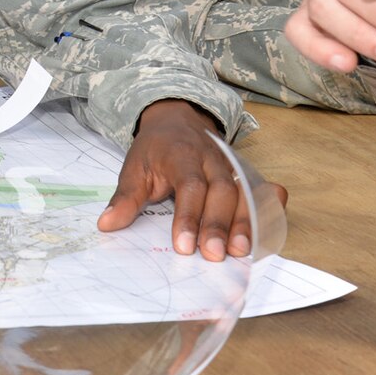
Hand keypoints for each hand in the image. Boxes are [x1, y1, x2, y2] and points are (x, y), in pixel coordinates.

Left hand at [97, 100, 283, 258]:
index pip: (190, 186)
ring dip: (244, 224)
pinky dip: (268, 208)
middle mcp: (212, 159)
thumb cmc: (155, 150)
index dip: (188, 216)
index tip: (183, 246)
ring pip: (244, 193)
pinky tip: (269, 230)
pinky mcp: (243, 174)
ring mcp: (231, 166)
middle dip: (218, 224)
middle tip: (213, 255)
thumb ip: (126, 198)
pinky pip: (259, 190)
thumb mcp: (134, 168)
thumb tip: (106, 225)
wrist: (177, 118)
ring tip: (240, 252)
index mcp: (182, 156)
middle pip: (222, 191)